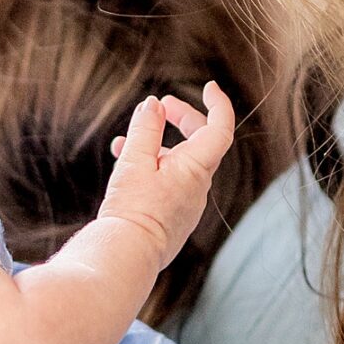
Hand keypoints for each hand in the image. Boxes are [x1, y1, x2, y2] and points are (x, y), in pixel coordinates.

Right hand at [98, 80, 235, 269]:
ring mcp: (188, 204)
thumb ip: (144, 130)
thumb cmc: (132, 210)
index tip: (209, 87)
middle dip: (182, 119)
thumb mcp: (134, 162)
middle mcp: (198, 187)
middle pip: (201, 143)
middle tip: (161, 107)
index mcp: (195, 170)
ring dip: (157, 145)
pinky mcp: (174, 217)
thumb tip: (152, 105)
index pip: (219, 129)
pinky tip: (125, 166)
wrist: (127, 256)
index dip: (218, 104)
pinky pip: (170, 183)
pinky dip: (152, 167)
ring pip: (179, 163)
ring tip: (126, 140)